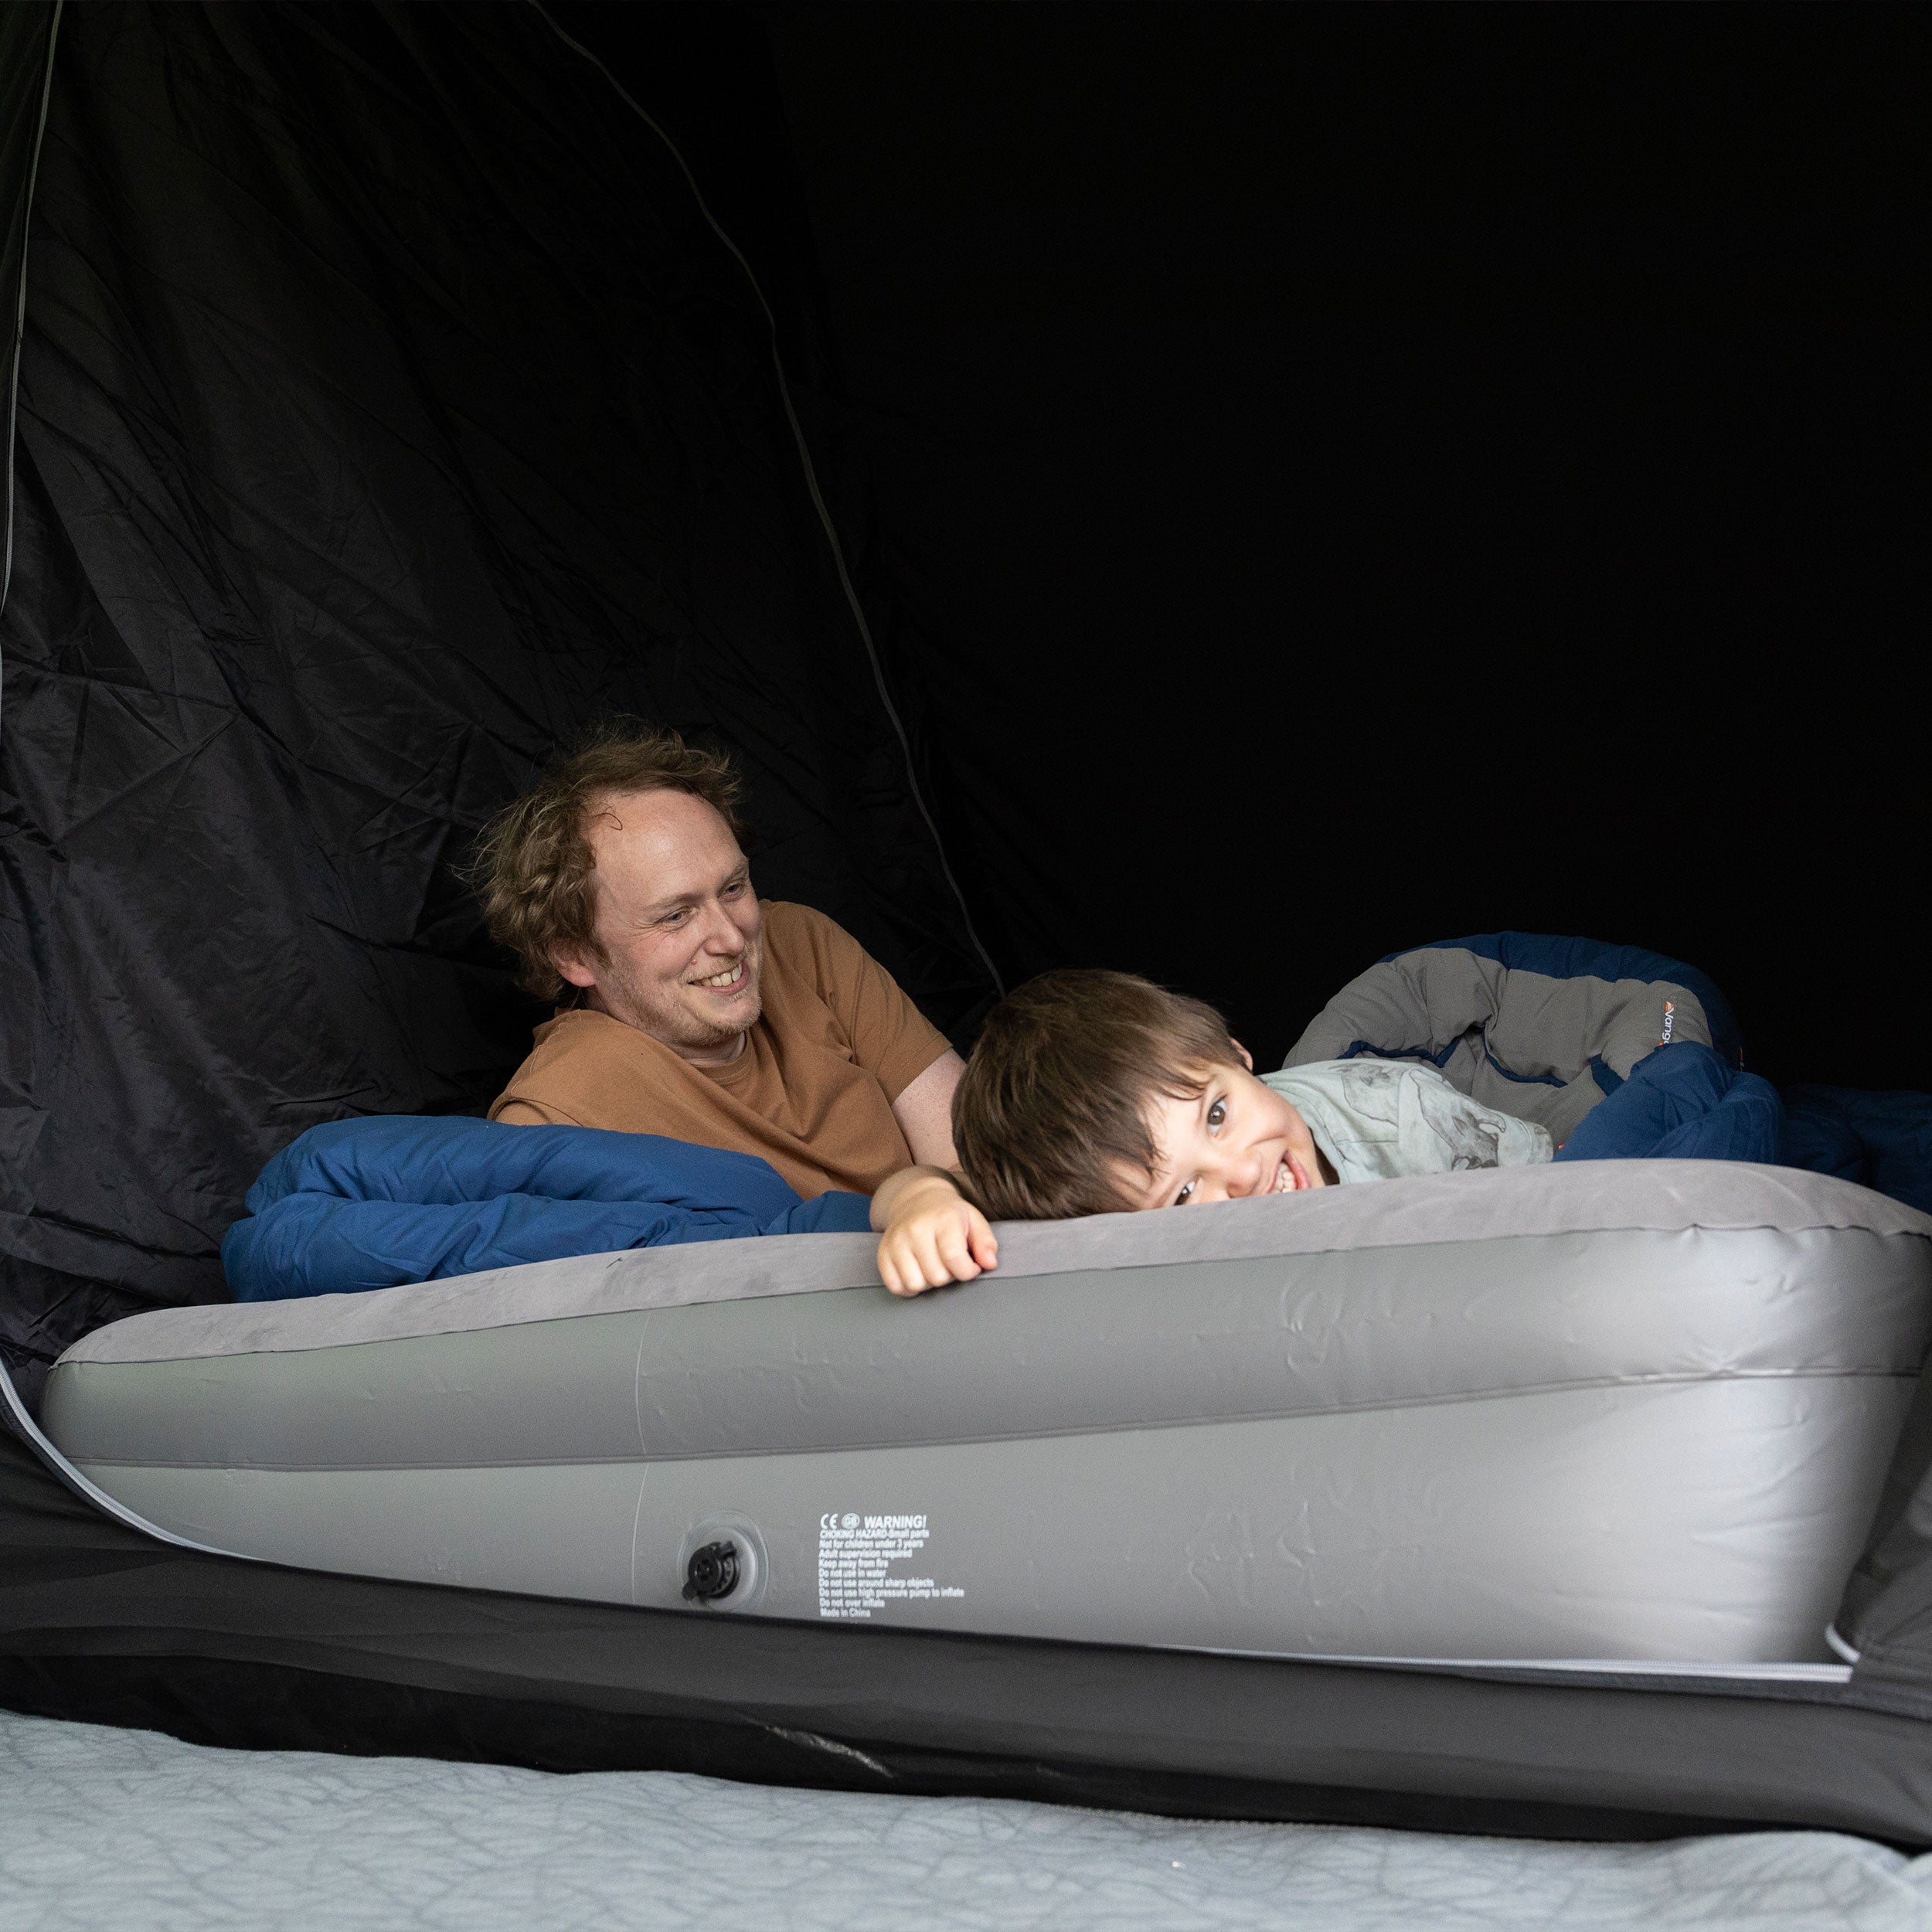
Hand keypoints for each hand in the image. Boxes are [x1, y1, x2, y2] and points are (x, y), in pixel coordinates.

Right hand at [871, 1167, 999, 1296]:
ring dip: (928, 1282)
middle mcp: (915, 1229)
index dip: (967, 1271)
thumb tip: (989, 1263)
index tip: (970, 1266)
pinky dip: (908, 1286)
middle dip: (949, 1276)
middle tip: (949, 1262)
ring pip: (915, 1284)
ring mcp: (896, 1241)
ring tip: (933, 1266)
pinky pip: (895, 1286)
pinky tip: (917, 1272)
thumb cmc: (949, 1214)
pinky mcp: (883, 1253)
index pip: (954, 1258)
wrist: (917, 1200)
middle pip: (936, 1276)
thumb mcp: (974, 1221)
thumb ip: (986, 1242)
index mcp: (942, 1219)